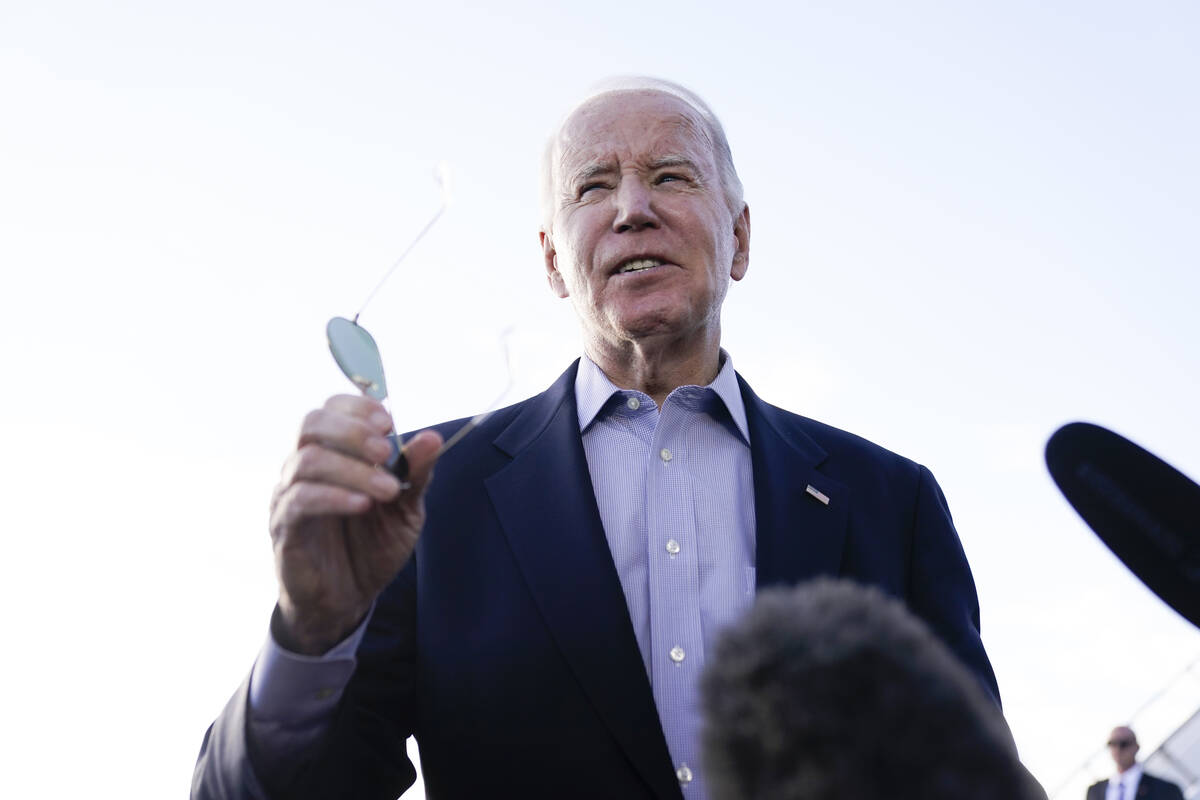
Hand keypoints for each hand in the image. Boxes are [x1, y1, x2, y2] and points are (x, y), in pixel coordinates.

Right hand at [268, 394, 441, 653]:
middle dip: (352, 431)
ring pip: (307, 460)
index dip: (357, 407)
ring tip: (387, 489)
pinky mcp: (284, 527)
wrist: (347, 600)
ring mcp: (289, 495)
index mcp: (332, 454)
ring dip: (352, 469)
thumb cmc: (371, 547)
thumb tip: (433, 437)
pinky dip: (334, 496)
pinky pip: (300, 499)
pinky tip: (363, 505)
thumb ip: (415, 473)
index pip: (330, 408)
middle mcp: (304, 467)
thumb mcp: (405, 509)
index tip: (387, 422)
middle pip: (311, 423)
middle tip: (385, 451)